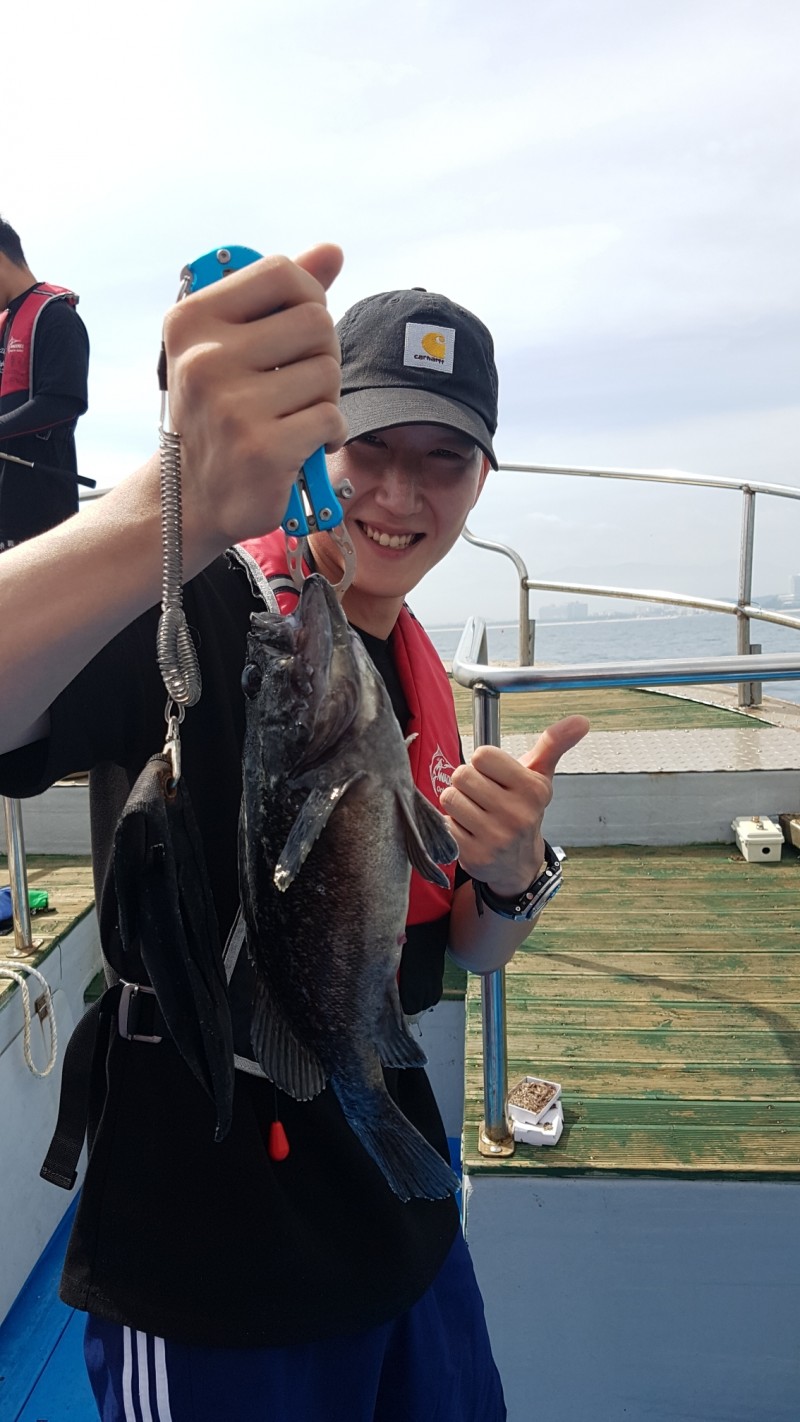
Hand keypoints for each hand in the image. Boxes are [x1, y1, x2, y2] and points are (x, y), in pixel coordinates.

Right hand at [162, 245, 347, 556]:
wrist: (193, 495)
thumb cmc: (220, 410)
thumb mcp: (231, 344)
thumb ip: (281, 296)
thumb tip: (332, 251)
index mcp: (192, 320)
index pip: (282, 273)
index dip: (310, 297)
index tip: (301, 329)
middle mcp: (205, 358)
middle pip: (316, 322)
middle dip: (322, 353)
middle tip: (300, 382)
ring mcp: (232, 405)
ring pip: (328, 372)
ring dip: (325, 397)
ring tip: (295, 415)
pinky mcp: (262, 448)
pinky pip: (331, 417)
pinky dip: (329, 433)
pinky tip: (304, 444)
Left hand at [439, 715, 589, 895]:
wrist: (518, 862)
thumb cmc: (523, 809)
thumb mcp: (539, 777)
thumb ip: (553, 744)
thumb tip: (581, 720)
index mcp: (532, 789)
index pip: (482, 755)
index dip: (483, 763)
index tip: (494, 777)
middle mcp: (516, 814)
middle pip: (462, 775)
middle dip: (467, 783)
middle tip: (483, 796)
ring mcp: (495, 837)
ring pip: (450, 797)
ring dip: (457, 804)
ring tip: (475, 813)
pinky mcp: (474, 855)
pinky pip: (444, 824)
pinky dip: (452, 825)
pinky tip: (469, 832)